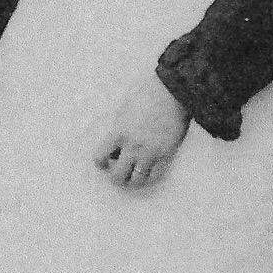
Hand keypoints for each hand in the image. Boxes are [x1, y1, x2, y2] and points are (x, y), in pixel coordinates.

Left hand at [93, 73, 189, 187]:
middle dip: (116, 176)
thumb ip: (117, 130)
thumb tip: (114, 147)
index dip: (101, 162)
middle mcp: (133, 146)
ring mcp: (150, 152)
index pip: (100, 158)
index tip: (107, 160)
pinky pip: (155, 176)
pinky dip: (149, 178)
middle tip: (120, 169)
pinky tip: (147, 171)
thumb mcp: (123, 111)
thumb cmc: (147, 96)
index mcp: (118, 133)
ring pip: (137, 181)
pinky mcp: (167, 154)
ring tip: (134, 173)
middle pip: (117, 176)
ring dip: (132, 180)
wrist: (173, 92)